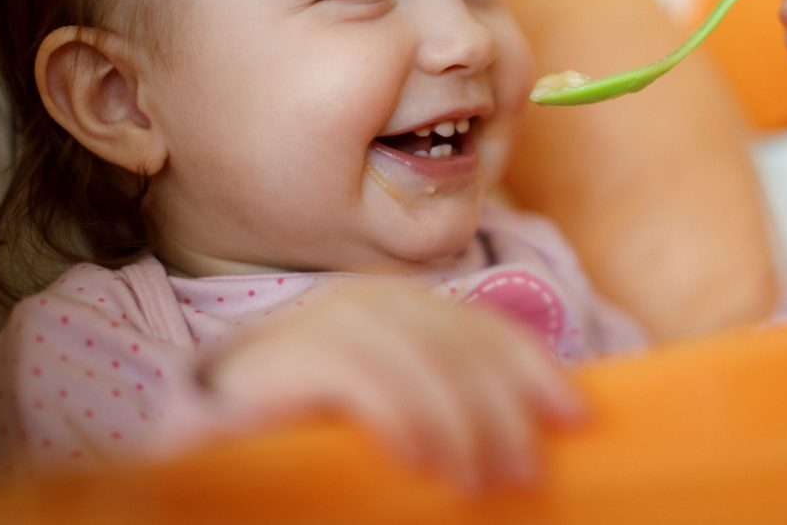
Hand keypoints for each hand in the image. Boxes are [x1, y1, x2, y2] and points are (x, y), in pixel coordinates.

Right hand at [203, 280, 585, 490]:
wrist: (209, 451)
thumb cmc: (313, 444)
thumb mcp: (401, 422)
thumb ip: (451, 412)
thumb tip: (537, 436)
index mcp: (401, 314)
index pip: (480, 326)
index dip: (532, 366)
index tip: (576, 416)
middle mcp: (365, 306)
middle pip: (454, 337)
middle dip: (501, 403)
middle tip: (525, 470)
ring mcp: (319, 325)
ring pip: (414, 353)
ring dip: (457, 418)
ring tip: (476, 479)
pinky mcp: (277, 360)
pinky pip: (355, 373)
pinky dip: (398, 413)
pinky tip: (420, 460)